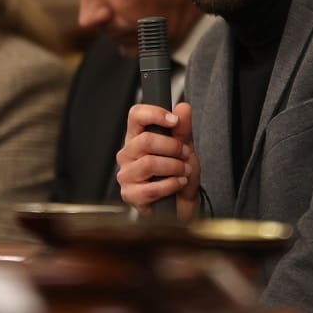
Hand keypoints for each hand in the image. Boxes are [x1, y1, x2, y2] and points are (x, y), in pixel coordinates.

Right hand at [115, 101, 199, 219]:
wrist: (182, 204)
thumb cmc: (178, 175)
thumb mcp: (185, 148)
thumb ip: (183, 128)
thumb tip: (183, 108)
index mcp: (137, 137)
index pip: (136, 115)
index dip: (155, 114)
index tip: (174, 120)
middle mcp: (127, 154)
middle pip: (145, 140)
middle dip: (172, 147)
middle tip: (185, 154)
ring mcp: (126, 175)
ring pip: (149, 163)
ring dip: (174, 167)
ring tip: (184, 171)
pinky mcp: (130, 195)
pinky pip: (151, 188)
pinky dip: (171, 185)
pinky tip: (178, 184)